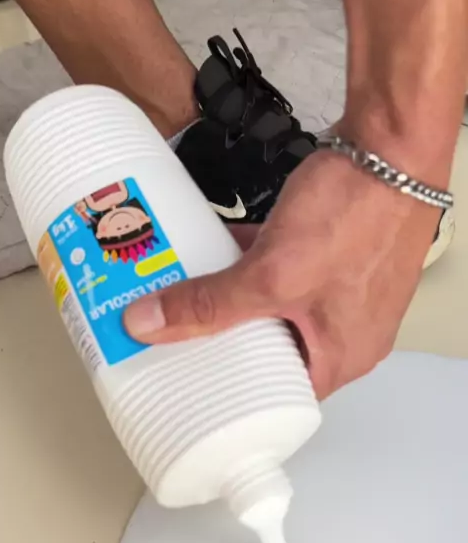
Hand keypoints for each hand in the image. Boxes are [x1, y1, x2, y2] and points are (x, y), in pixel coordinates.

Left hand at [124, 151, 440, 398]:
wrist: (393, 145)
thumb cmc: (359, 216)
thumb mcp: (271, 274)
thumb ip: (210, 303)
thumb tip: (149, 324)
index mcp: (343, 356)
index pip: (278, 396)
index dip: (233, 392)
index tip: (192, 383)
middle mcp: (347, 331)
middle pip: (272, 351)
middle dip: (226, 341)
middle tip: (181, 341)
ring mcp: (342, 291)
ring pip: (275, 309)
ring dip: (235, 301)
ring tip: (187, 300)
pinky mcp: (334, 255)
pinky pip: (283, 274)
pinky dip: (251, 267)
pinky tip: (215, 253)